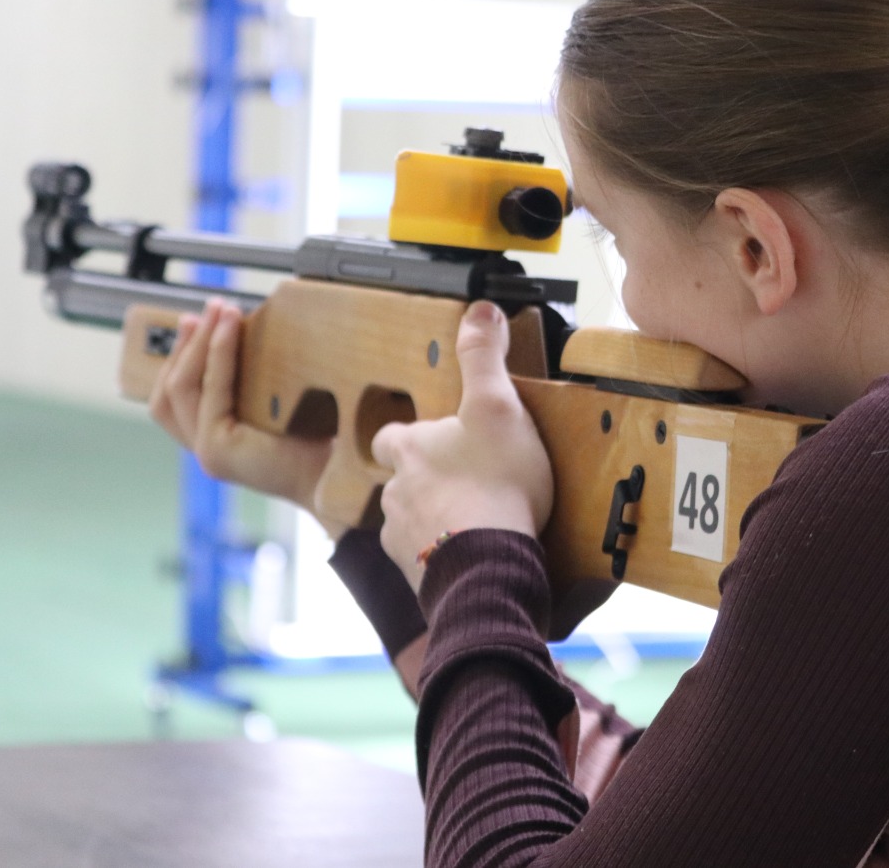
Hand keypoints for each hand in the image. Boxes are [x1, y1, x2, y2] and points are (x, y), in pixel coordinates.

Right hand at [148, 298, 334, 527]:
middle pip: (168, 391)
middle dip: (186, 343)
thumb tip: (240, 326)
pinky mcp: (218, 450)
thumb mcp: (273, 400)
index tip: (198, 319)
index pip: (174, 396)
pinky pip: (211, 392)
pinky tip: (231, 329)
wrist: (339, 474)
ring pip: (180, 388)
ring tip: (219, 310)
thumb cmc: (317, 437)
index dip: (180, 356)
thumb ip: (248, 378)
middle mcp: (203, 448)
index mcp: (214, 439)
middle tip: (209, 306)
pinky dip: (218, 354)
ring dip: (199, 343)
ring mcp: (207, 452)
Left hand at [372, 300, 553, 590]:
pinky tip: (472, 556)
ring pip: (410, 524)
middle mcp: (395, 494)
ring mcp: (403, 539)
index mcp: (409, 450)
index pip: (392, 436)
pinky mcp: (420, 579)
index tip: (428, 436)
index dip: (408, 435)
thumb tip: (479, 310)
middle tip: (461, 481)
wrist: (489, 563)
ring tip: (472, 522)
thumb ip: (484, 358)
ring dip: (434, 522)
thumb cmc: (494, 483)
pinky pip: (427, 564)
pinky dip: (444, 558)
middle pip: (399, 483)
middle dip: (423, 482)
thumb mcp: (496, 406)